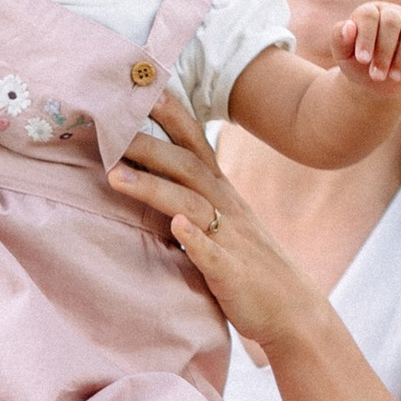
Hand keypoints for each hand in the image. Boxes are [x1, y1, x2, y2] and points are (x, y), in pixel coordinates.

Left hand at [107, 89, 330, 354]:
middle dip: (147, 144)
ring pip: (190, 204)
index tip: (141, 87)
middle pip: (186, 166)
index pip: (195, 145)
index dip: (170, 115)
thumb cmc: (250, 269)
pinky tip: (177, 227)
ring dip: (153, 187)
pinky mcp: (231, 274)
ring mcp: (231, 240)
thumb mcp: (223, 225)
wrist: (293, 312)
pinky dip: (194, 238)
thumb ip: (193, 200)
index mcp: (223, 194)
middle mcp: (227, 208)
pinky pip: (212, 253)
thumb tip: (151, 179)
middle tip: (107, 125)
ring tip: (114, 176)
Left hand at [333, 0, 400, 87]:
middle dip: (384, 52)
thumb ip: (339, 39)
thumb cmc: (357, 63)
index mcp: (370, 11)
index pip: (370, 15)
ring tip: (394, 77)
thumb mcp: (342, 54)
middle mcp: (393, 12)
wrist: (376, 81)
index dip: (366, 37)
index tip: (362, 60)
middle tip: (376, 76)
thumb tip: (349, 27)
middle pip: (392, 22)